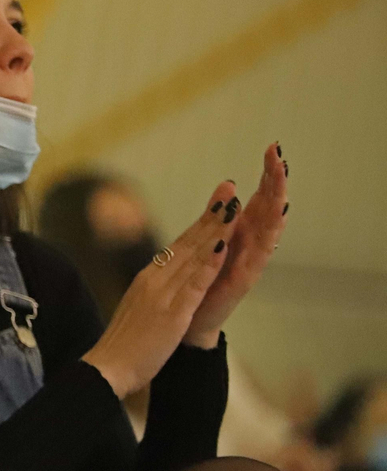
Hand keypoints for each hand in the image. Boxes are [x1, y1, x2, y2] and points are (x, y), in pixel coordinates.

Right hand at [83, 181, 238, 397]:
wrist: (106, 368)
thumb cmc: (122, 345)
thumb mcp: (138, 310)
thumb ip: (152, 293)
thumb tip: (162, 282)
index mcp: (147, 280)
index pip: (178, 246)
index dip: (199, 223)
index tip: (217, 204)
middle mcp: (153, 280)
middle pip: (187, 243)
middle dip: (210, 216)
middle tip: (227, 189)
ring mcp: (161, 295)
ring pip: (192, 257)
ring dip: (214, 231)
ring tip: (232, 208)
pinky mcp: (170, 313)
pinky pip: (193, 285)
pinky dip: (208, 265)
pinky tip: (222, 248)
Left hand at [184, 144, 288, 344]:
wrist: (188, 323)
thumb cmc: (200, 282)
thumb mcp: (209, 240)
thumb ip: (220, 216)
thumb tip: (229, 185)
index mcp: (240, 233)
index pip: (257, 198)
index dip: (266, 175)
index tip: (273, 147)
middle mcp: (249, 246)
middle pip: (267, 209)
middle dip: (275, 184)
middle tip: (281, 157)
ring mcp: (248, 264)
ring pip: (266, 233)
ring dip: (272, 211)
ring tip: (280, 188)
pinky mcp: (240, 284)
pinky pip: (251, 262)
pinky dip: (255, 246)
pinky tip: (259, 230)